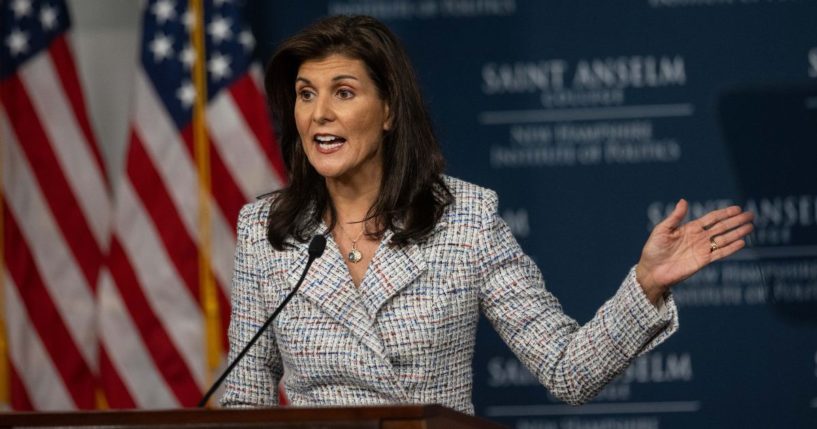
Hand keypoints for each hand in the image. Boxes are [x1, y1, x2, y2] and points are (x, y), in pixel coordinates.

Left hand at [636, 199, 753, 303]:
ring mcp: (702, 249)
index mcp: (690, 228)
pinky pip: (720, 253)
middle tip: (750, 215)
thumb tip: (684, 200)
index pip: (711, 218)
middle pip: (721, 227)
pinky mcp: (703, 261)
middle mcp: (699, 238)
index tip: (737, 208)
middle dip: (736, 221)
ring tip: (750, 227)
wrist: (652, 271)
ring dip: (737, 233)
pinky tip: (742, 242)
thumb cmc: (653, 250)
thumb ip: (674, 217)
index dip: (724, 213)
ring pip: (724, 239)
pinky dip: (731, 248)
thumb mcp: (661, 230)